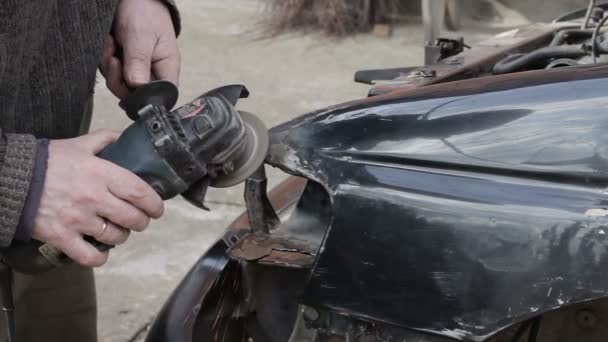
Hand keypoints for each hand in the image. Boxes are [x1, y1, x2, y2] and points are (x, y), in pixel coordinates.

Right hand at [32, 130, 163, 266]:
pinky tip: (101, 251)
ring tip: (118, 230)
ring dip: (122, 236)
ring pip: (115, 237)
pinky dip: (100, 257)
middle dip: (141, 221)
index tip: (157, 208)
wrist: (10, 178)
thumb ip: (103, 140)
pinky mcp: (62, 237)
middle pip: (133, 218)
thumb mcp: (78, 144)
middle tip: (139, 220)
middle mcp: (95, 198)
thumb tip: (123, 138)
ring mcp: (79, 220)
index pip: (140, 192)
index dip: (154, 204)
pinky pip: (90, 256)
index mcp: (102, 174)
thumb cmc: (46, 161)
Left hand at [100, 0, 179, 98]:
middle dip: (119, 80)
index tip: (128, 85)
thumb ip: (139, 62)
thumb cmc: (145, 14)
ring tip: (112, 44)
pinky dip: (104, 60)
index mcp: (166, 69)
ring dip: (109, 67)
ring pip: (119, 85)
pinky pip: (110, 73)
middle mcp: (153, 73)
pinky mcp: (123, 65)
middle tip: (114, 59)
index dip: (144, 98)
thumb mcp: (140, 36)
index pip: (160, 96)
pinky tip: (109, 44)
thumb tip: (137, 86)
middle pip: (135, 95)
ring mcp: (137, 70)